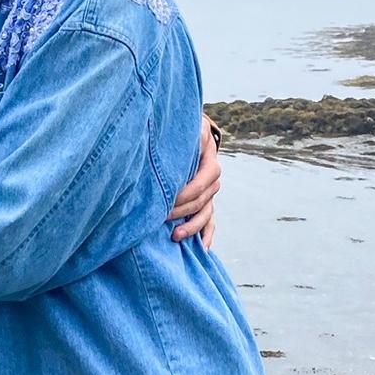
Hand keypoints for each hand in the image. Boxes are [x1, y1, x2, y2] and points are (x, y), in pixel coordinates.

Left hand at [168, 112, 222, 247]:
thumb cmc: (181, 129)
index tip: (167, 200)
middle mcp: (212, 178)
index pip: (203, 180)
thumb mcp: (187, 126)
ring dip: (193, 226)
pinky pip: (210, 221)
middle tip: (162, 217)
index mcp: (210, 160)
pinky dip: (207, 234)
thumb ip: (184, 135)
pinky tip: (203, 248)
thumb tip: (171, 137)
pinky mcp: (204, 202)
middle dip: (183, 210)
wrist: (187, 132)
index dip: (187, 192)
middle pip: (203, 199)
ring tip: (176, 236)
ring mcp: (209, 192)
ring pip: (206, 213)